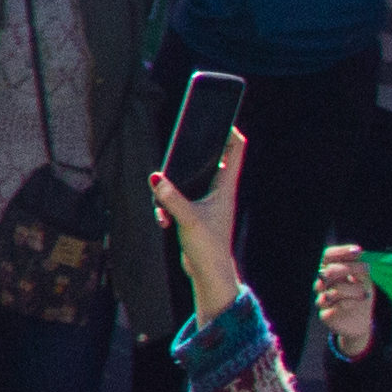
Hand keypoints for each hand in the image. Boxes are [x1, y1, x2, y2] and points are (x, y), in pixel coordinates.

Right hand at [152, 128, 249, 311]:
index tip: (219, 118)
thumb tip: (156, 177)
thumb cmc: (207, 246)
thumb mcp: (187, 219)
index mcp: (226, 188)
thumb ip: (171, 198)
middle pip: (214, 161)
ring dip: (175, 187)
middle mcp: (220, 192)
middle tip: (184, 143)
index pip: (235, 152)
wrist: (210, 273)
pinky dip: (170, 205)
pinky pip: (181, 199)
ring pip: (192, 181)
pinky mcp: (197, 214)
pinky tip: (163, 219)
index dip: (230, 133)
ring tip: (164, 205)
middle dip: (197, 154)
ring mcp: (209, 203)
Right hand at [322, 243, 381, 360]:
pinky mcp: (325, 314)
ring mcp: (322, 299)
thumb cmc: (360, 297)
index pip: (327, 257)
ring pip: (334, 289)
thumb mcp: (364, 280)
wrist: (360, 322)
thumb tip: (358, 252)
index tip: (358, 251)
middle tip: (366, 268)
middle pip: (328, 271)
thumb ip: (359, 267)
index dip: (340, 252)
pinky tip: (355, 304)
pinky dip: (350, 303)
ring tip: (365, 294)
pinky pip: (336, 306)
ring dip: (354, 289)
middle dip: (348, 269)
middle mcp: (322, 284)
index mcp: (329, 273)